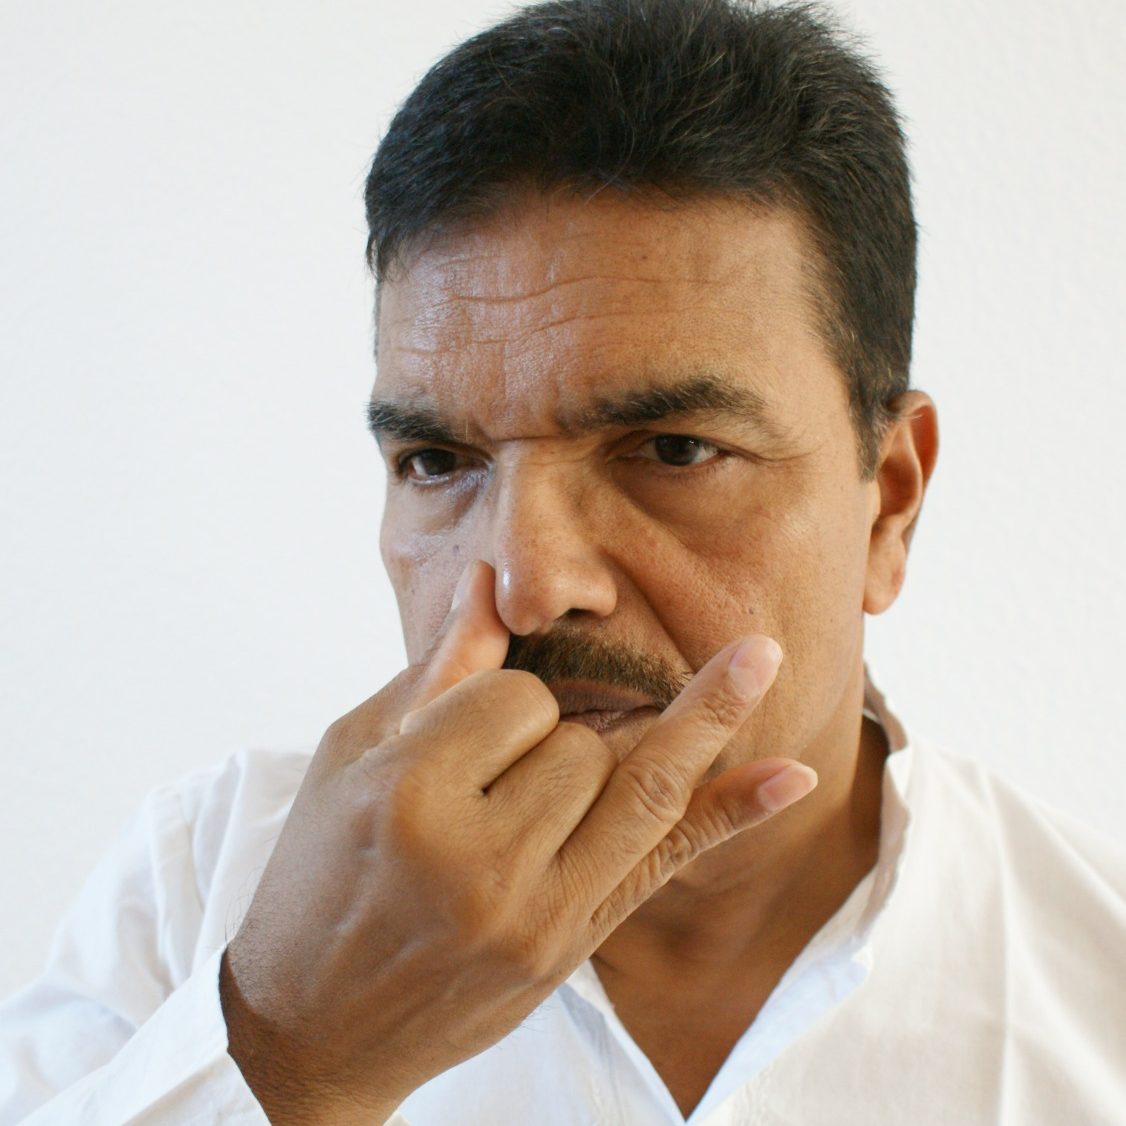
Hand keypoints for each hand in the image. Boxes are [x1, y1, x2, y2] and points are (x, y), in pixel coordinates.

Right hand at [220, 561, 815, 1123]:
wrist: (309, 1029)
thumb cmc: (316, 873)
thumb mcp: (350, 756)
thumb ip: (436, 671)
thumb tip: (491, 581)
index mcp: (408, 795)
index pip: (513, 696)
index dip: (502, 697)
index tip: (467, 729)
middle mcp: (480, 858)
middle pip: (582, 741)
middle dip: (561, 729)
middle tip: (509, 770)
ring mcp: (535, 913)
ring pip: (639, 786)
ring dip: (686, 726)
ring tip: (759, 657)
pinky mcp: (567, 947)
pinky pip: (664, 865)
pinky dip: (731, 814)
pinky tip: (791, 776)